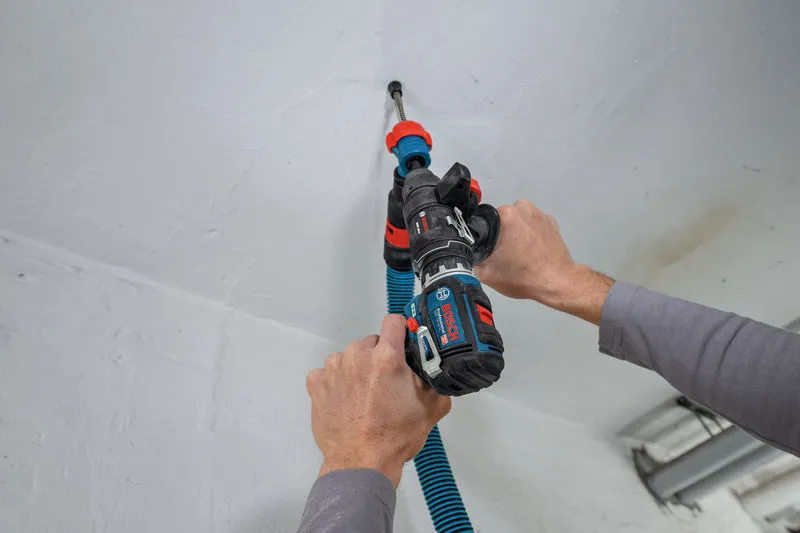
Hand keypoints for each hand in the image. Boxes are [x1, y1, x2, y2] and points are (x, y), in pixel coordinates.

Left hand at [306, 315, 450, 486]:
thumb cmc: (395, 437)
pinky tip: (346, 401)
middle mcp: (357, 355)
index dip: (402, 331)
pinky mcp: (317, 384)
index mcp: (387, 356)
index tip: (404, 343)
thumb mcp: (433, 406)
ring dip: (358, 369)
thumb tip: (435, 366)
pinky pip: (328, 373)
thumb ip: (435, 378)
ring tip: (366, 396)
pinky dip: (337, 382)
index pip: (394, 321)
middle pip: (372, 342)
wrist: (361, 463)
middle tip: (388, 383)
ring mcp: (333, 369)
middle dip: (381, 357)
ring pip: (350, 357)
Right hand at [475, 200, 613, 323]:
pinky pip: (534, 224)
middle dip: (501, 233)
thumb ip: (471, 261)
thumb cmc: (523, 276)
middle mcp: (523, 208)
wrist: (555, 282)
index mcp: (506, 215)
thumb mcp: (486, 274)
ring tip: (518, 253)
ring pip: (519, 220)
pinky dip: (531, 234)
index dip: (484, 235)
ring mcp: (540, 214)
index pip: (485, 220)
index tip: (487, 248)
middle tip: (503, 254)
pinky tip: (531, 250)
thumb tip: (464, 256)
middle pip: (502, 219)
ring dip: (516, 232)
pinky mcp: (552, 223)